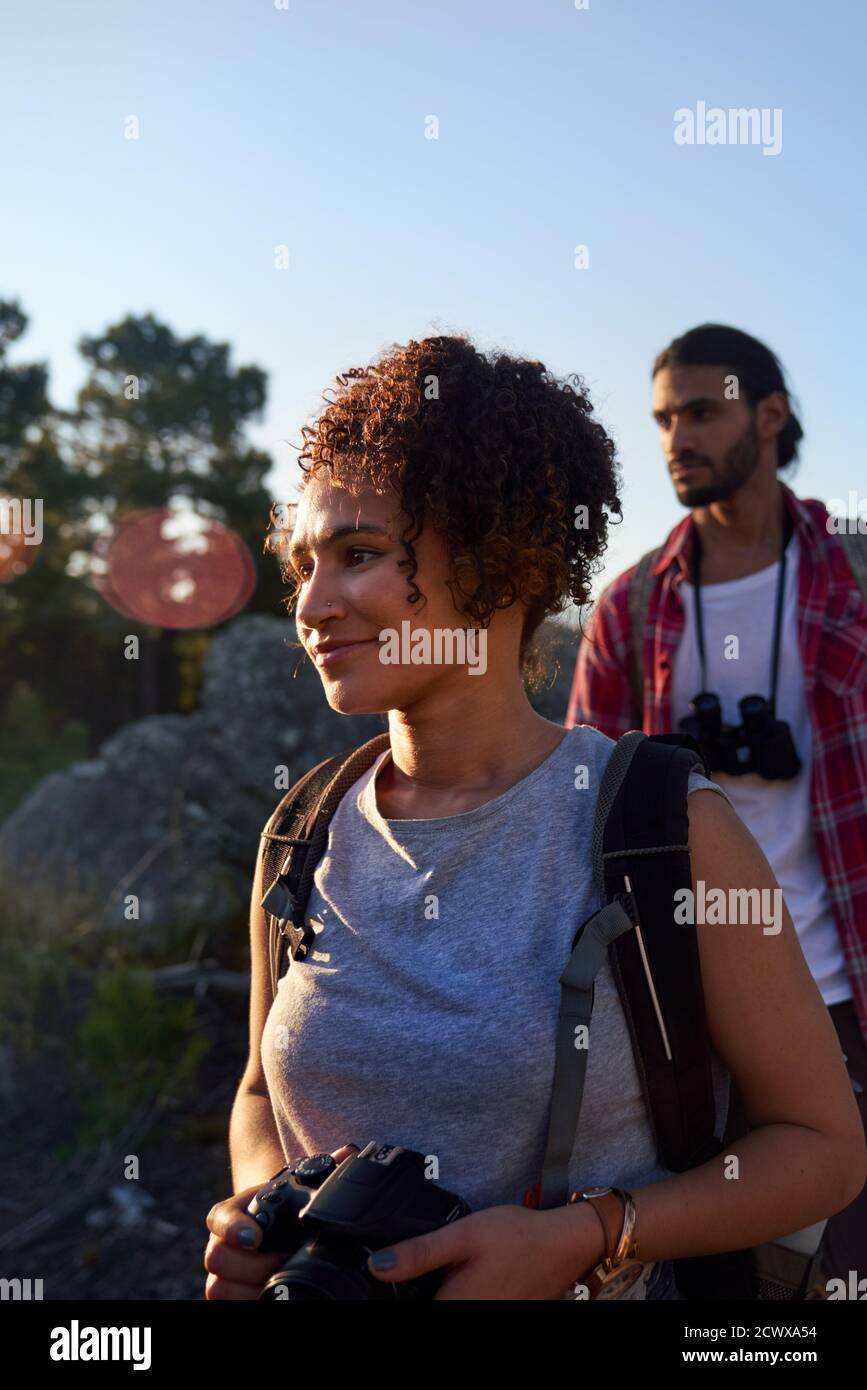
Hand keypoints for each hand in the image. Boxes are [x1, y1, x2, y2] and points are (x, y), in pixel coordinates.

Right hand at [204, 1143, 357, 1299]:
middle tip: (284, 1262)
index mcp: (234, 1212)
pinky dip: (249, 1301)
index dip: (232, 1228)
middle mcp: (222, 1242)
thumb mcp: (301, 1190)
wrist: (283, 1233)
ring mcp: (223, 1273)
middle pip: (216, 1257)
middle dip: (252, 1266)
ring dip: (250, 1289)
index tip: (256, 1237)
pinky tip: (274, 1294)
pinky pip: (226, 1305)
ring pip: (218, 1288)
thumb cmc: (290, 1210)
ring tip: (282, 1281)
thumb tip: (347, 1154)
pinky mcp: (229, 1293)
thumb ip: (321, 1171)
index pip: (219, 1217)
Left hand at [365, 1201, 599, 1300]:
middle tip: (415, 1269)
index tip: (381, 1282)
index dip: (393, 1296)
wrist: (562, 1245)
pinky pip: (461, 1307)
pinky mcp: (494, 1314)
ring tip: (433, 1271)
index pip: (407, 1310)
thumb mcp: (463, 1235)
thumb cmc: (515, 1236)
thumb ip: (420, 1253)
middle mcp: (469, 1318)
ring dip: (433, 1293)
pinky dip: (451, 1294)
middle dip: (413, 1293)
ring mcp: (484, 1318)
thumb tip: (376, 1267)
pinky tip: (451, 1279)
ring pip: (444, 1308)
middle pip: (426, 1308)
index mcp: (454, 1307)